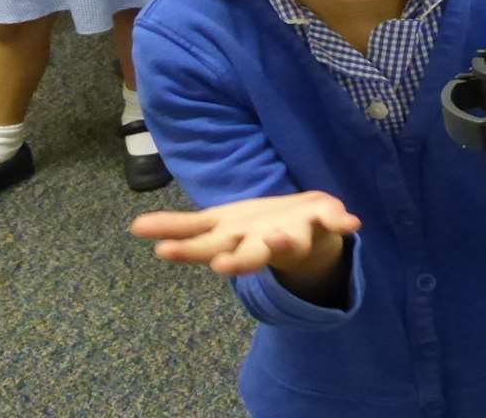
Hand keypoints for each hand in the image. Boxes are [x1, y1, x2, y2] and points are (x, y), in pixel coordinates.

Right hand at [130, 190, 360, 276]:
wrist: (309, 236)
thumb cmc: (255, 230)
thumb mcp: (217, 226)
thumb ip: (179, 229)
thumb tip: (134, 227)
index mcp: (236, 242)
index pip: (207, 247)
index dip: (187, 251)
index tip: (163, 254)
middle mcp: (264, 243)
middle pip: (248, 254)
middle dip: (237, 259)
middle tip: (222, 265)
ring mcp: (295, 233)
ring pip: (289, 242)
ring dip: (283, 242)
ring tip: (277, 239)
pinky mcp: (323, 220)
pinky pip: (334, 219)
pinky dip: (342, 221)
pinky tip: (352, 222)